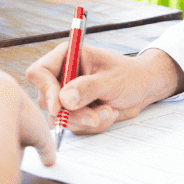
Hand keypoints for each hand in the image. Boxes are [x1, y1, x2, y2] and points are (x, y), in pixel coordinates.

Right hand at [26, 45, 183, 134]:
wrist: (143, 89)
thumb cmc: (130, 76)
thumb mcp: (112, 80)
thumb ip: (88, 88)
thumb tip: (64, 99)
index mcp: (67, 57)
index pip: (39, 72)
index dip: (45, 90)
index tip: (60, 107)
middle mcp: (62, 76)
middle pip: (47, 100)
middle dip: (73, 113)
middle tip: (96, 116)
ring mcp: (66, 96)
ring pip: (60, 118)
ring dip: (85, 120)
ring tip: (109, 111)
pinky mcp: (74, 112)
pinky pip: (73, 126)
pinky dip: (91, 126)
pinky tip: (107, 114)